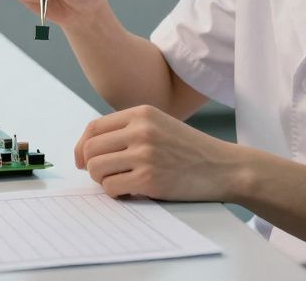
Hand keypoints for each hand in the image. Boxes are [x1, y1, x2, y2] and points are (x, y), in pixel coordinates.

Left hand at [74, 105, 242, 201]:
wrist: (223, 167)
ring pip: (97, 169)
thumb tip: (88, 148)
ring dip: (101, 180)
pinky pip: (112, 188)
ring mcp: (145, 154)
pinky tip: (129, 191)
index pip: (94, 128)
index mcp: (141, 113)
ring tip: (118, 182)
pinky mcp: (150, 179)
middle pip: (91, 149)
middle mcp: (141, 130)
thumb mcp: (160, 125)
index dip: (82, 146)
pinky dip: (115, 193)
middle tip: (101, 175)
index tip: (82, 159)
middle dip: (90, 165)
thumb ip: (128, 129)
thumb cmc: (189, 149)